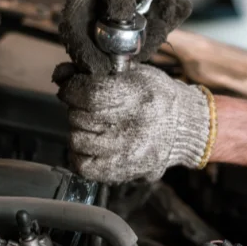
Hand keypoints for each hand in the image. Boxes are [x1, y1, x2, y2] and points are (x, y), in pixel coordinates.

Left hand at [54, 62, 215, 183]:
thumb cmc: (158, 97)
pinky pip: (83, 166)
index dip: (73, 89)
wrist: (185, 128)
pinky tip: (90, 145)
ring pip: (78, 140)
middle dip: (77, 108)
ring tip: (93, 125)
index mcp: (139, 97)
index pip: (91, 95)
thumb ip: (97, 73)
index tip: (71, 87)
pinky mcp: (122, 172)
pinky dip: (79, 154)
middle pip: (81, 117)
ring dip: (79, 130)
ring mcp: (127, 154)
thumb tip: (61, 75)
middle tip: (89, 107)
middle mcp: (133, 129)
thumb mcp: (134, 73)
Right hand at [60, 0, 190, 74]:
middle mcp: (93, 12)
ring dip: (156, 32)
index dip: (86, 56)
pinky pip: (144, 32)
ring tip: (174, 5)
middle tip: (163, 22)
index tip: (107, 67)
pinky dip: (163, 24)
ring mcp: (110, 17)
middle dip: (136, 46)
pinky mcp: (129, 17)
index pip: (74, 36)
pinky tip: (179, 6)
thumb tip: (119, 20)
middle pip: (104, 47)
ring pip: (129, 44)